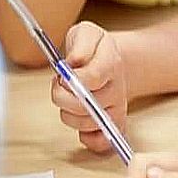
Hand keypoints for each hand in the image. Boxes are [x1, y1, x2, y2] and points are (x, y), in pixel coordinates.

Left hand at [50, 22, 127, 153]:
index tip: (62, 75)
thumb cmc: (94, 49)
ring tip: (69, 98)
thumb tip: (73, 63)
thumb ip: (81, 44)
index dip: (70, 79)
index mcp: (111, 64)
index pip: (90, 79)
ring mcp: (117, 111)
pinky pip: (101, 144)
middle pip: (85, 106)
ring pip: (87, 124)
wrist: (112, 61)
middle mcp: (117, 91)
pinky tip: (79, 121)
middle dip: (63, 96)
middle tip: (60, 85)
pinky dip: (87, 138)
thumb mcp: (86, 33)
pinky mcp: (114, 128)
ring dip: (68, 113)